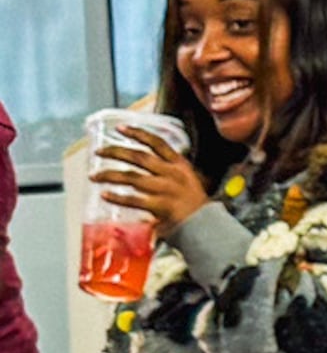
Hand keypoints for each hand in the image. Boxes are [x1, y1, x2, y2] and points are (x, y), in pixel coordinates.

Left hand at [91, 134, 212, 231]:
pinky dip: (118, 198)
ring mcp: (166, 189)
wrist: (206, 224)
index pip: (157, 143)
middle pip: (139, 157)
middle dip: (116, 152)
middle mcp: (172, 174)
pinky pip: (134, 200)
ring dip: (110, 175)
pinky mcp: (160, 206)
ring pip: (132, 177)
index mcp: (179, 164)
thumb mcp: (186, 178)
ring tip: (95, 176)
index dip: (138, 133)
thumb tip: (145, 163)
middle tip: (99, 152)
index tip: (120, 128)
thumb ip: (168, 169)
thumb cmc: (194, 202)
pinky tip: (105, 195)